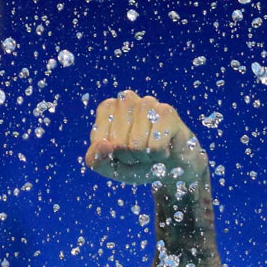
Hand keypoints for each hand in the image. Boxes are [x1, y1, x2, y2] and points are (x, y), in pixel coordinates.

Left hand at [85, 91, 206, 186]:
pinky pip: (155, 146)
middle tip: (138, 151)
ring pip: (136, 145)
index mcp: (107, 109)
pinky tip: (164, 148)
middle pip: (118, 143)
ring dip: (144, 156)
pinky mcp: (167, 112)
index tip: (120, 150)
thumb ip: (95, 160)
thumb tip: (103, 145)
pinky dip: (159, 155)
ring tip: (150, 149)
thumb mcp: (109, 166)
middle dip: (128, 156)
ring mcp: (148, 103)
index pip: (100, 141)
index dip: (111, 154)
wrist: (170, 165)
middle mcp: (126, 100)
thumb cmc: (136, 161)